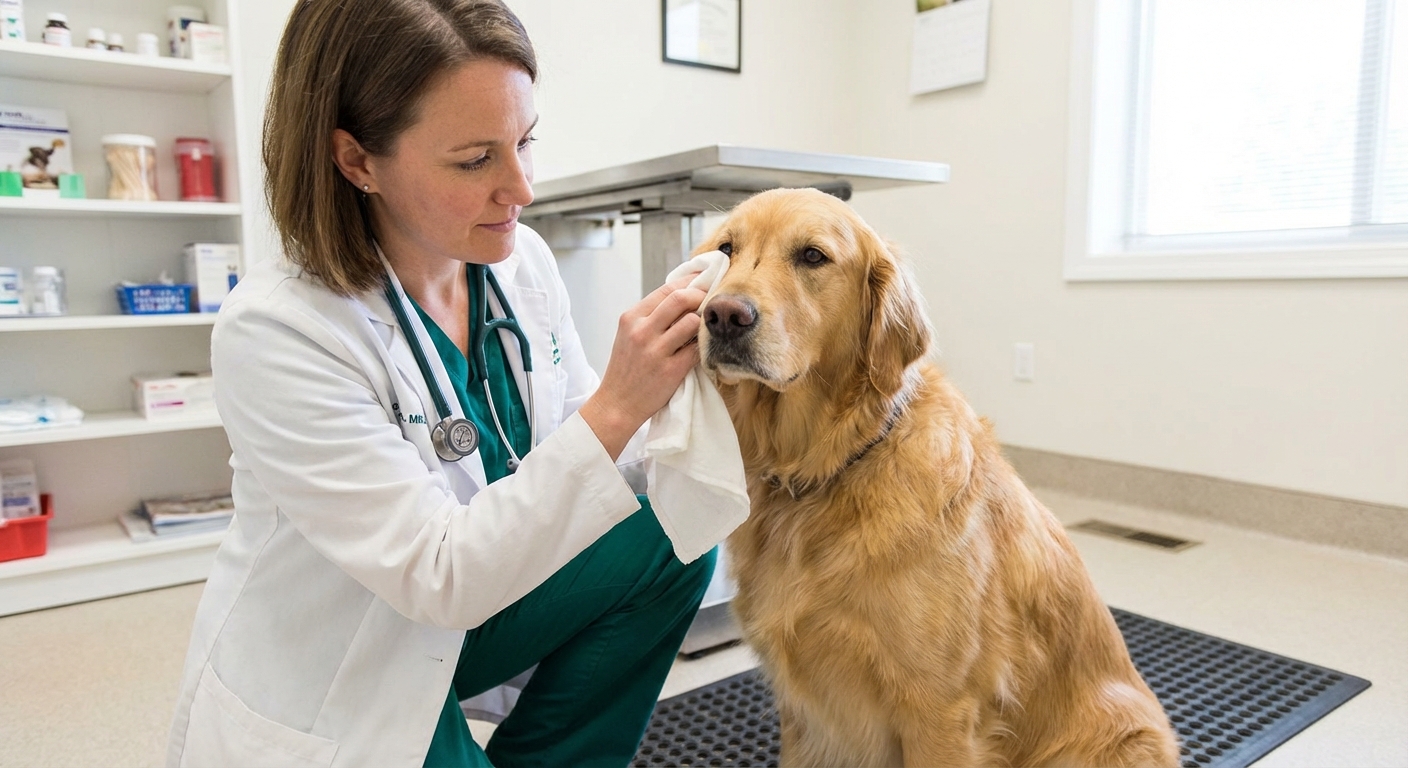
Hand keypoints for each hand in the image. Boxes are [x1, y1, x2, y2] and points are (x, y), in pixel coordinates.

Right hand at [579, 274, 704, 458]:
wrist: (617, 404)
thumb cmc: (627, 368)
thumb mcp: (629, 335)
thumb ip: (651, 316)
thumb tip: (684, 295)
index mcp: (631, 318)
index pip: (666, 289)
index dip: (690, 283)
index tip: (703, 281)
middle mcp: (641, 331)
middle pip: (681, 299)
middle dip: (701, 297)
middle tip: (710, 302)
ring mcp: (656, 351)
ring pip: (692, 322)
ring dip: (703, 323)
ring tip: (705, 329)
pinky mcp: (670, 370)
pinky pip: (697, 349)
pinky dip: (703, 346)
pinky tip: (704, 348)